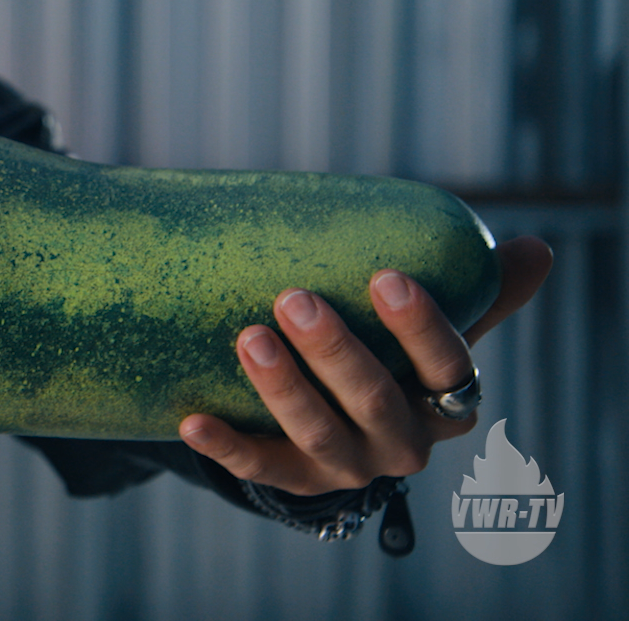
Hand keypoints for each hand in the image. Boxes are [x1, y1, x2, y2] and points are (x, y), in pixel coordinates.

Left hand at [177, 235, 552, 494]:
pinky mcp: (294, 479)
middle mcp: (403, 444)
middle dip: (334, 350)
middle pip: (373, 399)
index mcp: (446, 405)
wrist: (352, 428)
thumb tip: (536, 248)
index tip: (387, 277)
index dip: (420, 327)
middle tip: (293, 298)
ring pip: (316, 432)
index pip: (447, 368)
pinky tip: (191, 419)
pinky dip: (224, 446)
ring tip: (248, 338)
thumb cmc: (401, 361)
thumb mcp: (441, 333)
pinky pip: (258, 467)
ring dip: (281, 387)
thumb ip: (481, 292)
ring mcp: (347, 466)